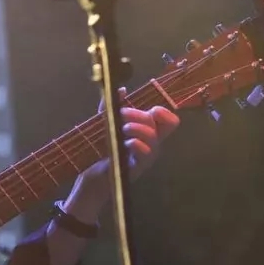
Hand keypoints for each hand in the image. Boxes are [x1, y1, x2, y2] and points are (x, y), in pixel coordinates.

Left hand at [73, 88, 179, 207]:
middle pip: (157, 123)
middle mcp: (151, 145)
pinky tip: (126, 143)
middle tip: (121, 114)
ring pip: (153, 137)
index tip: (151, 109)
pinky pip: (146, 154)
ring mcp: (145, 157)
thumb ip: (111, 106)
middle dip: (138, 114)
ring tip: (123, 128)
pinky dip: (137, 144)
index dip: (164, 112)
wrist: (94, 175)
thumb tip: (121, 89)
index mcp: (147, 133)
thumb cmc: (103, 149)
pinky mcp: (137, 168)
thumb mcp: (106, 123)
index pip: (169, 122)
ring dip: (137, 128)